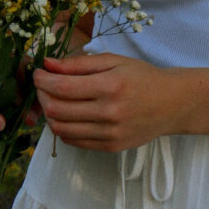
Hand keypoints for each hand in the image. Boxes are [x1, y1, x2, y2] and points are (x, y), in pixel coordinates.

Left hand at [33, 52, 175, 152]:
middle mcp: (109, 112)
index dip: (43, 80)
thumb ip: (78, 63)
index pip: (63, 87)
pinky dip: (63, 128)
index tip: (37, 72)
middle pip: (57, 110)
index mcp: (110, 85)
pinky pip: (73, 141)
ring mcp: (109, 134)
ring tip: (52, 100)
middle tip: (42, 85)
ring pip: (61, 129)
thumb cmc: (142, 76)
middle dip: (42, 96)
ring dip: (49, 114)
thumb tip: (48, 64)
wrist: (171, 103)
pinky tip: (67, 114)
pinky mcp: (109, 148)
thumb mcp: (114, 61)